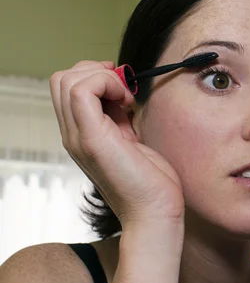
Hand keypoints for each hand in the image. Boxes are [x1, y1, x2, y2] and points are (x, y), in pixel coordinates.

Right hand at [50, 61, 183, 228]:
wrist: (154, 211)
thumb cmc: (150, 180)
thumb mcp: (130, 138)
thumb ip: (118, 116)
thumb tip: (120, 89)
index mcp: (81, 133)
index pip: (67, 87)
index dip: (96, 76)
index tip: (124, 89)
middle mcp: (73, 134)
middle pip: (62, 79)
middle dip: (97, 71)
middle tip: (124, 90)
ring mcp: (78, 137)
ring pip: (67, 80)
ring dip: (103, 77)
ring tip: (126, 98)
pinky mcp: (92, 138)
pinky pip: (81, 90)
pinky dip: (107, 84)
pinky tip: (126, 102)